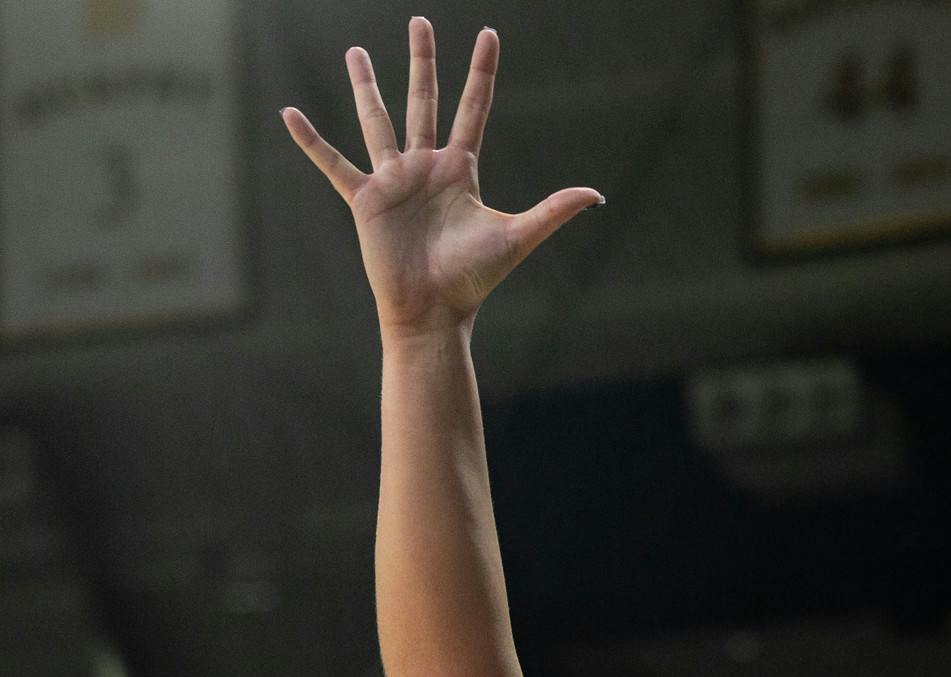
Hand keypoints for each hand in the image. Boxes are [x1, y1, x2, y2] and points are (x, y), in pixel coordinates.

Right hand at [281, 20, 601, 335]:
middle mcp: (426, 167)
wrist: (435, 310)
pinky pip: (334, 164)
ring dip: (366, 86)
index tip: (488, 34)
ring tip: (356, 52)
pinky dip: (312, 141)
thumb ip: (553, 210)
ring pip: (378, 120)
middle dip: (423, 61)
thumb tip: (596, 194)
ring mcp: (394, 180)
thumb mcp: (517, 237)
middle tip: (420, 21)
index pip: (473, 108)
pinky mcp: (366, 199)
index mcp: (461, 170)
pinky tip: (290, 114)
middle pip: (425, 101)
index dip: (481, 72)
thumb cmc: (474, 278)